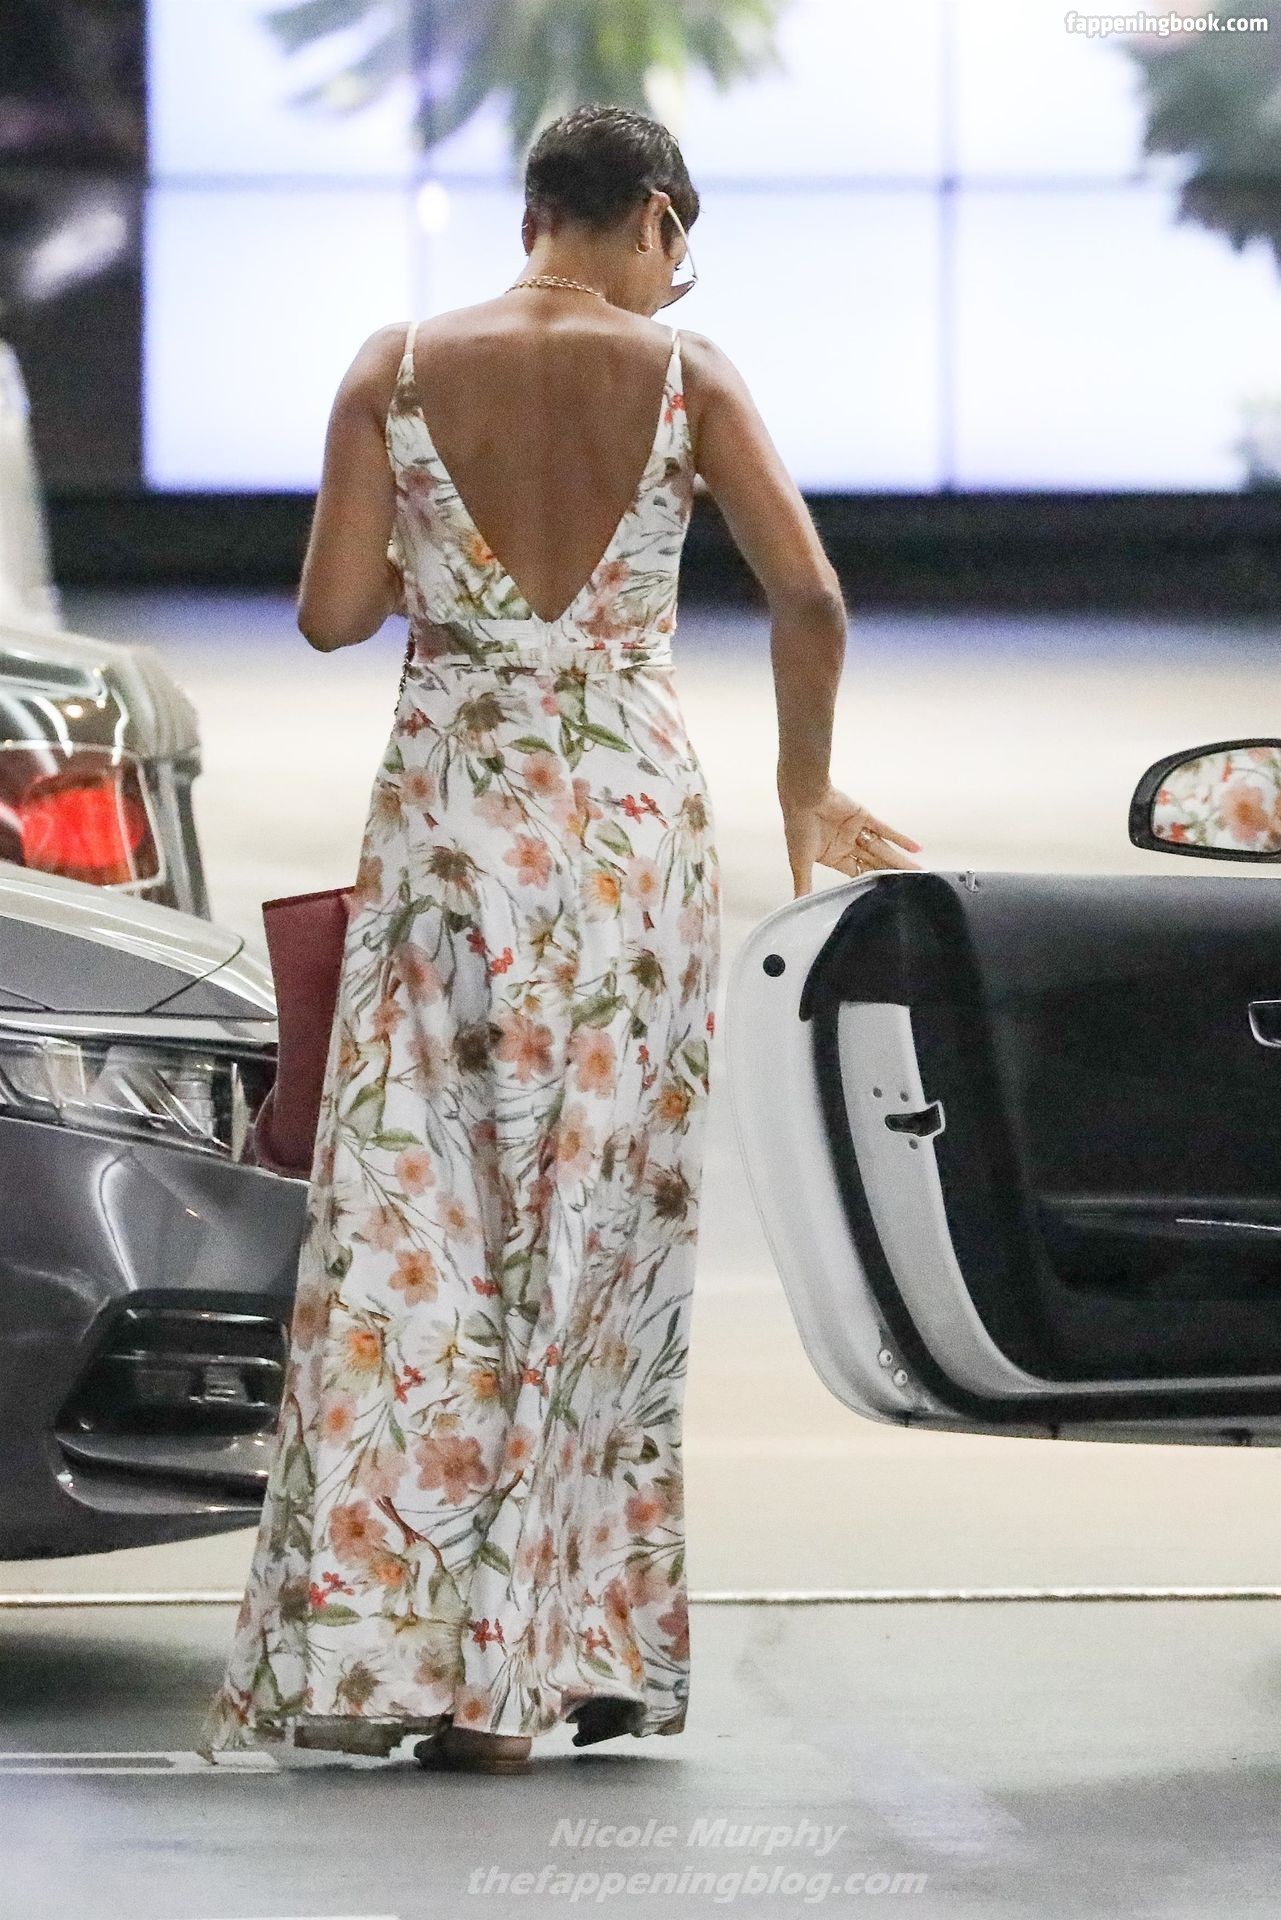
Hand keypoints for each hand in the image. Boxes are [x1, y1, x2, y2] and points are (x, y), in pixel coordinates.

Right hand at [779, 782, 923, 898]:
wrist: (802, 797)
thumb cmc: (797, 828)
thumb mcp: (800, 862)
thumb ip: (804, 884)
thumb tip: (798, 906)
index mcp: (833, 856)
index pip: (857, 873)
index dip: (872, 883)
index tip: (889, 894)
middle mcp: (847, 844)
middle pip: (874, 863)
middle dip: (892, 873)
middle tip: (913, 886)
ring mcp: (857, 831)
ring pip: (882, 849)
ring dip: (900, 860)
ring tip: (919, 872)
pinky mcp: (864, 817)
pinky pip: (885, 829)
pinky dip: (900, 838)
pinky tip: (916, 848)